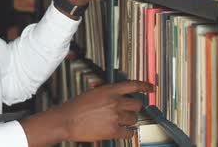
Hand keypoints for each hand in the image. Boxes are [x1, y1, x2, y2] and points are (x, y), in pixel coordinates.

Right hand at [19, 80, 152, 146]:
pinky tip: (123, 130)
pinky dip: (128, 132)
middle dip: (135, 108)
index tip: (151, 88)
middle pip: (137, 104)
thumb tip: (119, 97)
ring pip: (134, 118)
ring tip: (120, 121)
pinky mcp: (113, 130)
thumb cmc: (76, 107)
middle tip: (129, 110)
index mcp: (109, 90)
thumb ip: (108, 94)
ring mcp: (115, 117)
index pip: (133, 85)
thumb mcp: (93, 93)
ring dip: (129, 120)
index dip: (145, 86)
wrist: (66, 120)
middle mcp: (115, 102)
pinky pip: (130, 132)